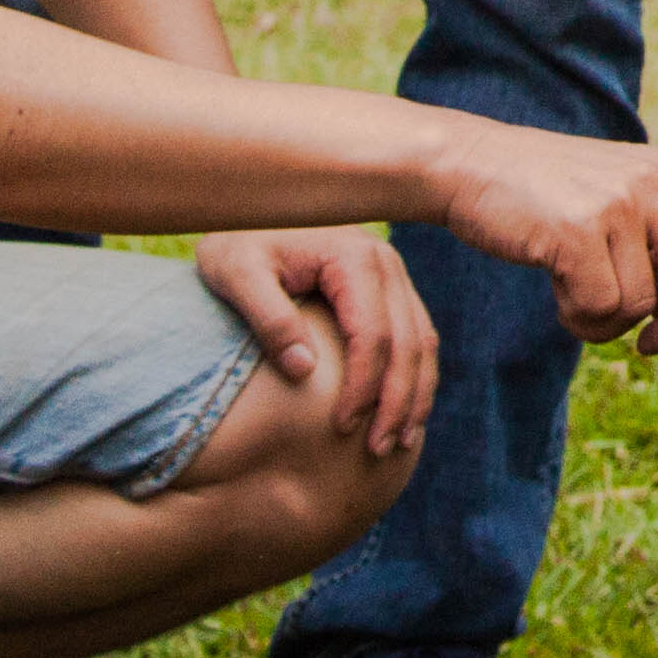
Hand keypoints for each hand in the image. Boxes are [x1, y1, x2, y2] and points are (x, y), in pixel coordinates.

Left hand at [193, 225, 440, 460]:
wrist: (247, 207)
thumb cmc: (235, 243)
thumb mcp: (236, 274)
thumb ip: (269, 319)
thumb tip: (304, 371)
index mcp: (354, 257)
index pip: (373, 335)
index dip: (363, 387)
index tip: (341, 429)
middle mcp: (385, 261)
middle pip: (408, 342)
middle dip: (398, 401)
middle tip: (379, 450)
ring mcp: (392, 272)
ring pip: (422, 340)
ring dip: (415, 393)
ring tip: (400, 441)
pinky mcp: (389, 285)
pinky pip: (415, 334)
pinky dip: (415, 374)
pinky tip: (403, 409)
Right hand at [420, 120, 657, 340]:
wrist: (470, 167)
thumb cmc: (542, 199)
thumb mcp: (609, 208)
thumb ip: (651, 251)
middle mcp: (655, 183)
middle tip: (647, 342)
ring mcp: (621, 204)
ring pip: (643, 306)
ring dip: (605, 319)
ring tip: (572, 285)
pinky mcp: (581, 230)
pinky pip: (602, 311)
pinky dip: (576, 319)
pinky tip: (554, 289)